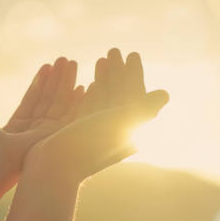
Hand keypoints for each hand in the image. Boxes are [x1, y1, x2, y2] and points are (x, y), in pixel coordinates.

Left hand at [0, 57, 83, 190]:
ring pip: (59, 104)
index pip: (32, 103)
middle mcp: (33, 134)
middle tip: (64, 60)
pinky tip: (83, 86)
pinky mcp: (56, 138)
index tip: (47, 66)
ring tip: (72, 62)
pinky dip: (78, 102)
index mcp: (16, 132)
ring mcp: (46, 137)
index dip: (40, 84)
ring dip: (67, 83)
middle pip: (48, 101)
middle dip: (57, 80)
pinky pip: (71, 117)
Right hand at [23, 49, 168, 184]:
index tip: (132, 54)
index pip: (135, 97)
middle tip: (114, 50)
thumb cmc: (87, 144)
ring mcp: (95, 135)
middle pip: (120, 96)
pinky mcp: (77, 136)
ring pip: (104, 100)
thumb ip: (143, 108)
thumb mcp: (119, 122)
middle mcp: (114, 134)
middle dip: (119, 73)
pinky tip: (87, 84)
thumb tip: (165, 94)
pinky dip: (90, 94)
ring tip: (102, 59)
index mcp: (128, 132)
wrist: (54, 169)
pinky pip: (88, 110)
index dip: (135, 75)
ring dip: (104, 79)